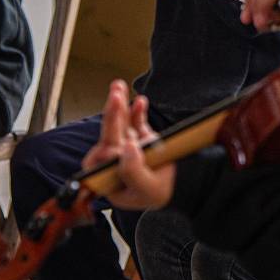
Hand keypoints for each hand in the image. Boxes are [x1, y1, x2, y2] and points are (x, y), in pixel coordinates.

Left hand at [83, 81, 175, 209]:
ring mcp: (127, 146)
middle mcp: (115, 160)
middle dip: (111, 115)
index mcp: (110, 176)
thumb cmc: (160, 192)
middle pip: (109, 136)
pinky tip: (140, 101)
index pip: (99, 161)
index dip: (103, 151)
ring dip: (119, 106)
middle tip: (116, 96)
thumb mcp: (148, 190)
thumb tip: (128, 146)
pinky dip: (137, 111)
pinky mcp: (139, 137)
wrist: (180, 184)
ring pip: (120, 124)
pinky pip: (136, 122)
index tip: (114, 146)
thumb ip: (134, 172)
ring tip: (118, 87)